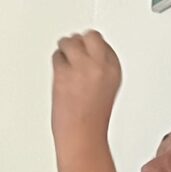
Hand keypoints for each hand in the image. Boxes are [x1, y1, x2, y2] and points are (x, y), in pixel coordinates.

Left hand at [49, 31, 123, 149]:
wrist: (82, 135)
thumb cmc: (93, 120)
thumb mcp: (107, 89)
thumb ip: (99, 70)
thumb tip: (86, 57)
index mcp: (114, 68)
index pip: (103, 44)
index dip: (92, 47)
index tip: (86, 51)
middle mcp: (100, 64)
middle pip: (89, 36)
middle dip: (79, 42)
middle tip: (73, 51)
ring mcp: (81, 66)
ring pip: (70, 41)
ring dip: (65, 50)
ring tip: (64, 63)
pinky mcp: (64, 72)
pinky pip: (57, 56)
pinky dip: (56, 63)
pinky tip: (59, 74)